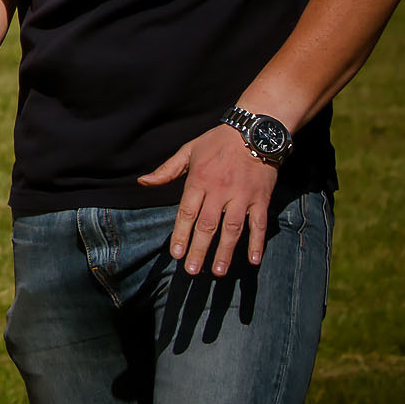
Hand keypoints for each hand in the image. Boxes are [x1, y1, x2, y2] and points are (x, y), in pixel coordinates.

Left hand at [141, 123, 279, 275]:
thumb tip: (142, 182)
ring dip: (225, 251)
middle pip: (207, 225)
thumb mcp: (187, 151)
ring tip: (218, 271)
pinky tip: (253, 259)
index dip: (180, 234)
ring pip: (232, 229)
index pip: (187, 212)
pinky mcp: (261, 199)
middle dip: (198, 249)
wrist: (253, 131)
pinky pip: (259, 224)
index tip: (175, 253)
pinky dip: (257, 242)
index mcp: (199, 180)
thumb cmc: (217, 142)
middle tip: (191, 270)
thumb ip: (166, 170)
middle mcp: (219, 191)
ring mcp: (242, 196)